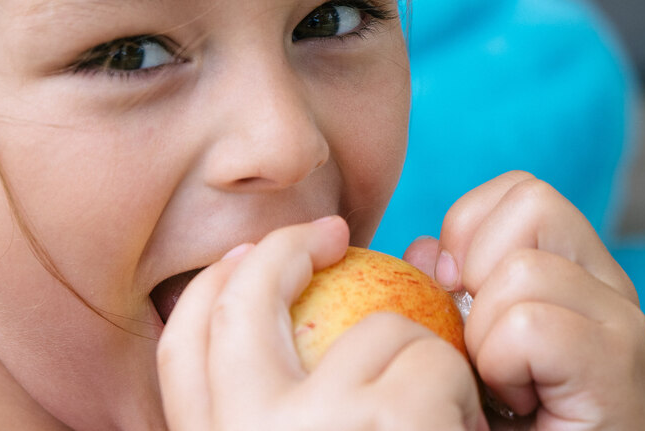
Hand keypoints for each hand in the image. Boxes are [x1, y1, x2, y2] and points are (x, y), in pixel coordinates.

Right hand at [158, 216, 485, 430]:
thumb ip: (288, 409)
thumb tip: (305, 318)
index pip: (182, 347)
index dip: (209, 288)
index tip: (242, 259)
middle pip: (240, 301)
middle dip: (283, 249)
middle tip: (331, 231)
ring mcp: (308, 425)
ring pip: (378, 330)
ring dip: (422, 362)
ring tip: (443, 419)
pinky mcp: (381, 422)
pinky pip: (436, 361)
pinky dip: (463, 392)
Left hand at [408, 172, 644, 430]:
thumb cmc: (501, 427)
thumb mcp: (461, 349)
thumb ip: (444, 296)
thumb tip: (421, 251)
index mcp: (573, 273)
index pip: (516, 193)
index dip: (467, 237)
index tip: (459, 305)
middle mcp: (608, 287)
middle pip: (530, 203)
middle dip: (477, 273)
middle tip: (484, 346)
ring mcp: (621, 323)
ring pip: (522, 270)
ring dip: (487, 336)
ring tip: (504, 386)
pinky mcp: (619, 364)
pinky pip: (529, 324)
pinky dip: (503, 368)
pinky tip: (519, 405)